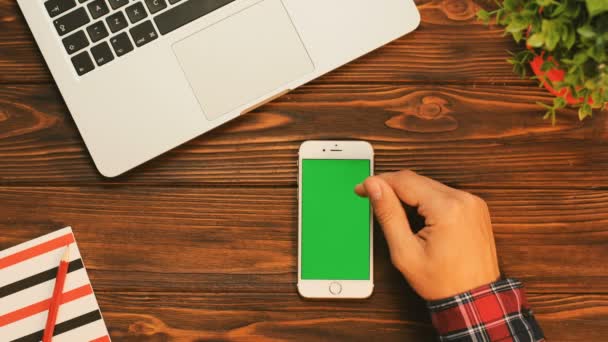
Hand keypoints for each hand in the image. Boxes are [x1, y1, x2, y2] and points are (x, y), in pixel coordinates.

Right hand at [355, 170, 499, 300]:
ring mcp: (472, 202)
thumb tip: (373, 186)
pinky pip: (443, 194)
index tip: (362, 189)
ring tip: (395, 213)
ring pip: (429, 186)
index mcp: (447, 208)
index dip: (378, 182)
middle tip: (373, 199)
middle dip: (392, 188)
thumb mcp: (405, 252)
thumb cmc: (443, 281)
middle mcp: (463, 199)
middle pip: (417, 180)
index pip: (404, 181)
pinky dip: (426, 201)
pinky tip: (417, 216)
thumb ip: (388, 214)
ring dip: (409, 194)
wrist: (474, 298)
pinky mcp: (474, 207)